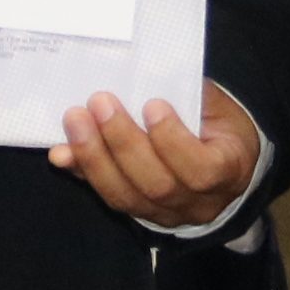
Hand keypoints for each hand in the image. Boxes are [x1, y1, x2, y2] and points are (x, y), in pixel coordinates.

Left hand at [51, 82, 261, 228]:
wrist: (224, 166)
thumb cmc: (220, 129)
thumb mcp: (220, 109)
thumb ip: (192, 97)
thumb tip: (149, 76)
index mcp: (227, 173)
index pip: (201, 169)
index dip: (172, 140)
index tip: (152, 105)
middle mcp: (196, 203)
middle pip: (156, 184)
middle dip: (122, 142)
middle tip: (100, 102)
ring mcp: (164, 214)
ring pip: (125, 196)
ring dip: (94, 156)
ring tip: (75, 120)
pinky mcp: (136, 212)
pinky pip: (107, 195)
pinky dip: (82, 171)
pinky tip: (61, 153)